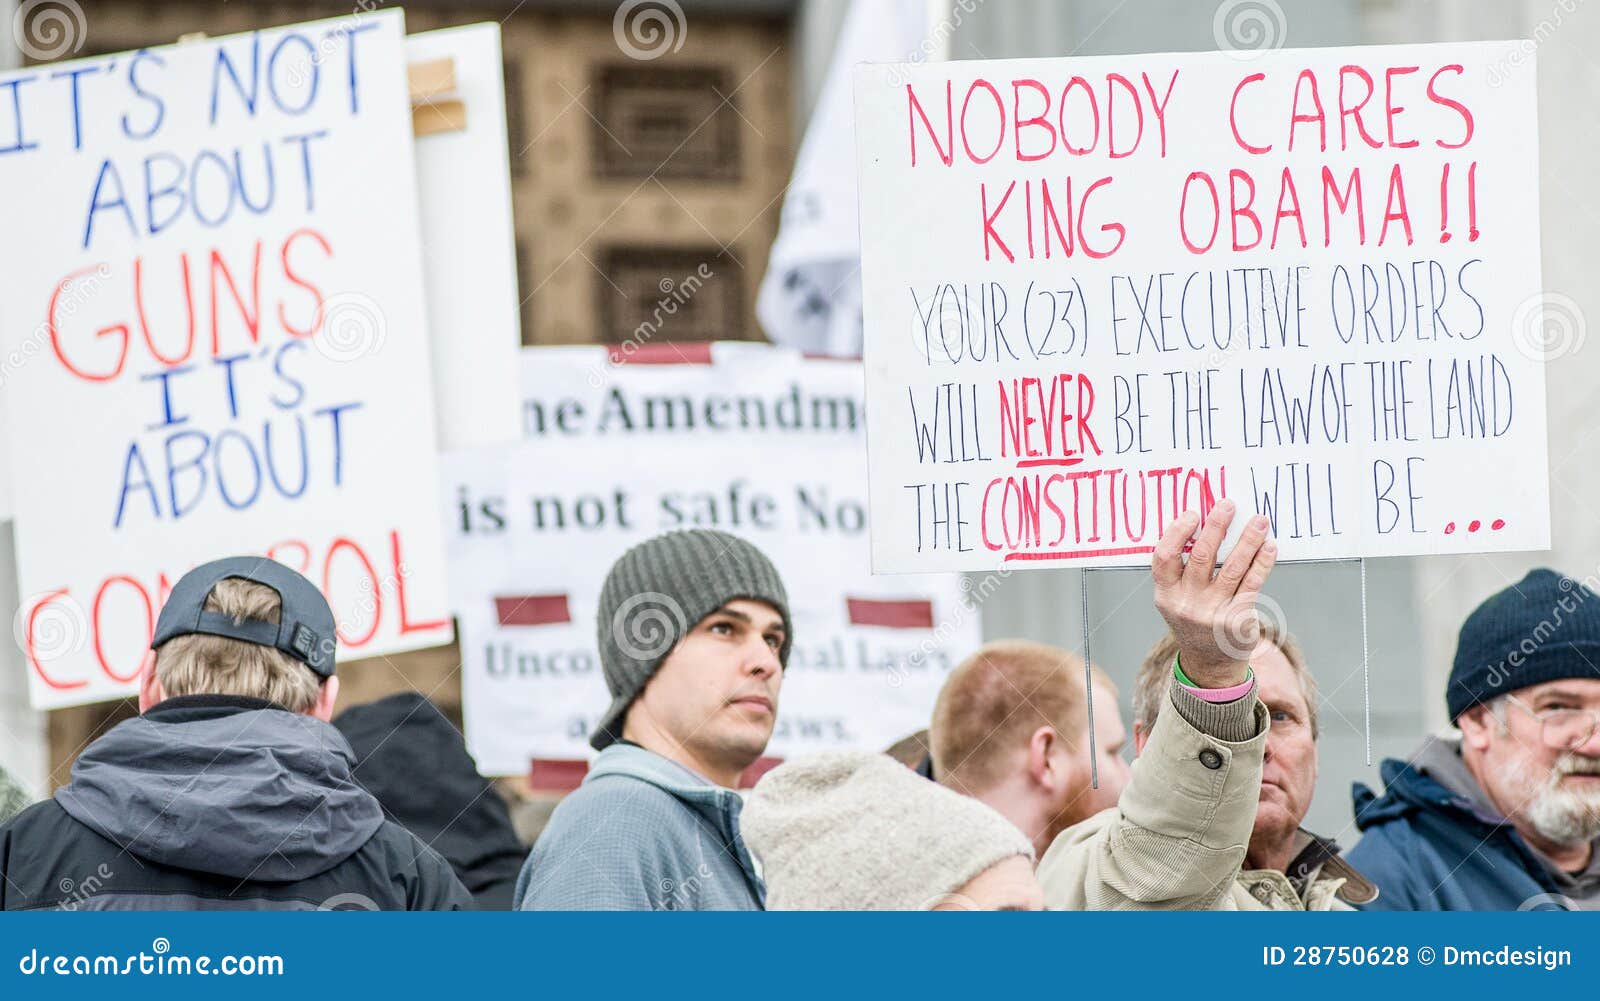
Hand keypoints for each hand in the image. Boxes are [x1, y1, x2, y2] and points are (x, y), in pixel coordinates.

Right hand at [1151, 500, 1276, 688]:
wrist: (1211, 664)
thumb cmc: (1194, 619)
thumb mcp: (1177, 600)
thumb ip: (1184, 571)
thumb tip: (1207, 526)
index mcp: (1166, 595)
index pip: (1164, 558)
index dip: (1177, 533)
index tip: (1193, 514)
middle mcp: (1187, 604)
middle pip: (1202, 557)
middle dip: (1216, 527)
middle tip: (1228, 506)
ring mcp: (1213, 613)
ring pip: (1233, 568)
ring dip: (1248, 540)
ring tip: (1259, 520)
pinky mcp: (1238, 619)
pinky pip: (1253, 583)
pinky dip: (1262, 562)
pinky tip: (1269, 546)